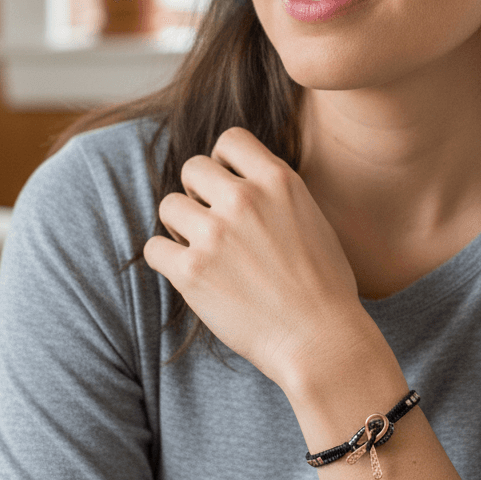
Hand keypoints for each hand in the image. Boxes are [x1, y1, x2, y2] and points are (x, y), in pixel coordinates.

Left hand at [143, 127, 368, 388]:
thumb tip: (246, 181)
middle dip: (198, 193)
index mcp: (279, 181)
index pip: (230, 140)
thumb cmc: (325, 286)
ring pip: (168, 205)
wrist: (321, 339)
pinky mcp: (193, 271)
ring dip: (180, 227)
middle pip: (192, 167)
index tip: (229, 186)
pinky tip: (189, 274)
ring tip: (202, 250)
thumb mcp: (312, 218)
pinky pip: (155, 248)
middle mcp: (245, 199)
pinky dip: (166, 260)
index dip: (224, 162)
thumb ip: (277, 193)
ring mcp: (216, 233)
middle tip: (213, 223)